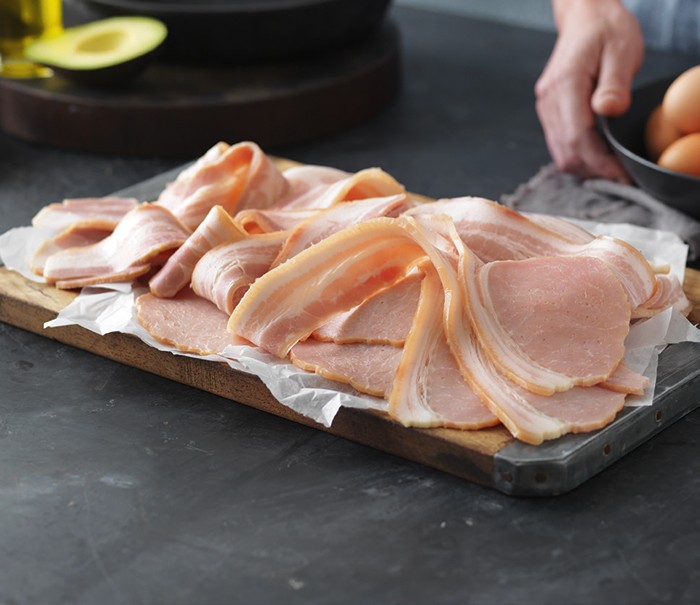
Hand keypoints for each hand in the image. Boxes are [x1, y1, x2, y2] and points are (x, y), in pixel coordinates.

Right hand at [535, 0, 643, 180]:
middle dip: (593, 170)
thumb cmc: (606, 30)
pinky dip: (579, 156)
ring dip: (586, 166)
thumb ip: (615, 83)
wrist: (585, 18)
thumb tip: (607, 111)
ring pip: (560, 154)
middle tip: (622, 175)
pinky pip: (560, 145)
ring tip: (613, 167)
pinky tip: (599, 154)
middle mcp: (548, 102)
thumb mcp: (621, 49)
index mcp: (564, 86)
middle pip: (565, 153)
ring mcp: (545, 109)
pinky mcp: (549, 113)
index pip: (577, 137)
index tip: (622, 174)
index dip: (600, 162)